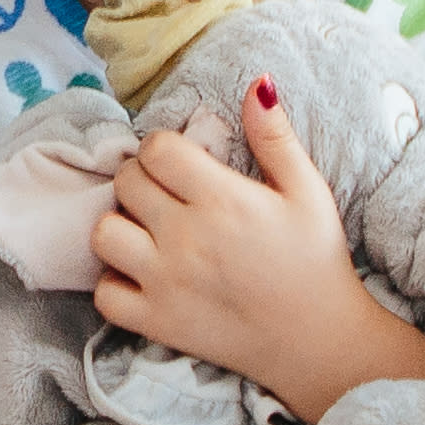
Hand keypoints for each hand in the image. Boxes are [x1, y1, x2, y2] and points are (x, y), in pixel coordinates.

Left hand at [92, 81, 405, 412]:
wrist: (321, 343)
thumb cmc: (317, 261)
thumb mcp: (308, 191)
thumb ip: (276, 137)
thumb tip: (258, 81)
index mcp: (221, 199)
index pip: (156, 150)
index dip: (164, 149)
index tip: (181, 165)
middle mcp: (185, 237)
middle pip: (125, 184)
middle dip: (142, 181)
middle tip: (166, 196)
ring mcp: (165, 282)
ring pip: (104, 234)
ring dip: (121, 228)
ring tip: (148, 233)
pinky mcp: (156, 322)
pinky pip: (104, 295)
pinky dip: (116, 284)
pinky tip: (142, 277)